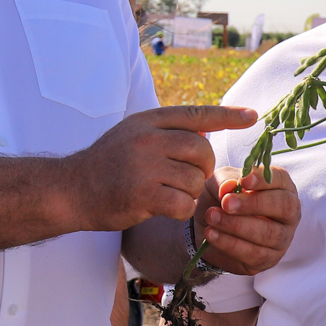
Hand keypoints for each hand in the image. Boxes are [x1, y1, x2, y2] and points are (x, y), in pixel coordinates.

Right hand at [66, 106, 257, 232]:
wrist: (71, 189)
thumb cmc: (107, 165)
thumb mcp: (133, 135)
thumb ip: (166, 131)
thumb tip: (206, 131)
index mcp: (148, 120)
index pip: (196, 114)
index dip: (227, 116)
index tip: (253, 117)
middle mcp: (147, 138)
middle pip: (202, 151)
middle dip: (201, 169)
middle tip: (184, 178)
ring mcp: (144, 166)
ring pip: (194, 181)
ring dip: (186, 192)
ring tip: (163, 193)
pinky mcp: (143, 195)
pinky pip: (183, 204)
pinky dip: (179, 210)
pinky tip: (160, 208)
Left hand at [195, 165, 298, 275]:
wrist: (206, 228)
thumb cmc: (220, 199)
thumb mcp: (218, 183)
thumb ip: (224, 181)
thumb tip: (229, 187)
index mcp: (281, 187)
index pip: (281, 179)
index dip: (263, 180)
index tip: (243, 181)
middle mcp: (288, 213)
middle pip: (283, 207)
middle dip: (253, 204)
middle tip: (226, 203)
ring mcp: (283, 238)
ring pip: (269, 233)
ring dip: (237, 226)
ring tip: (212, 217)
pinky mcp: (269, 259)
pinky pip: (255, 254)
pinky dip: (230, 244)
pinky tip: (212, 234)